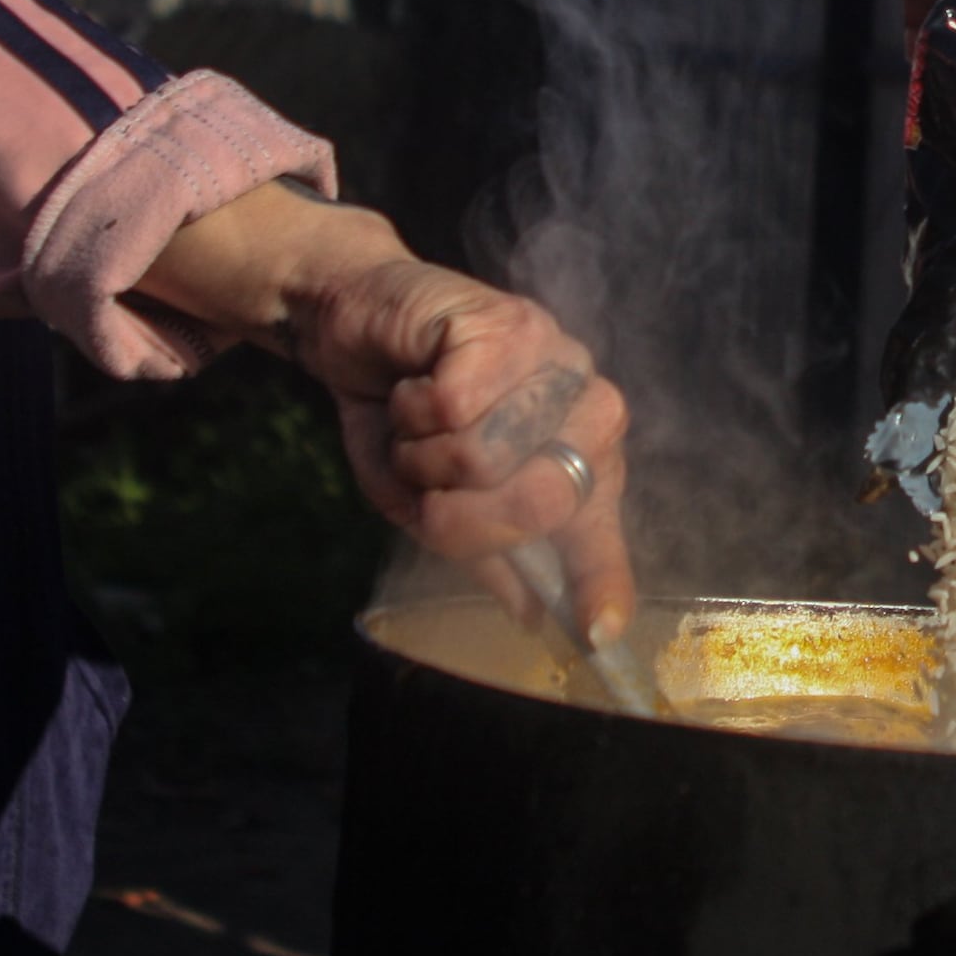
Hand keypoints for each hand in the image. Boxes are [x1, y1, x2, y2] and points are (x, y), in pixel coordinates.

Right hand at [284, 257, 641, 637]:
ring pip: (483, 456)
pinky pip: (451, 404)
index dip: (598, 580)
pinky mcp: (508, 323)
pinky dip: (409, 407)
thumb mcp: (432, 503)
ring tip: (418, 424)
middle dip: (458, 514)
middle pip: (537, 501)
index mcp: (581, 461)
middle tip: (426, 487)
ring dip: (421, 453)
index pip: (597, 532)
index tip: (596, 633)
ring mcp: (556, 361)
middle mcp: (586, 410)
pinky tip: (414, 382)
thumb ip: (487, 552)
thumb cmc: (404, 419)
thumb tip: (534, 614)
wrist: (358, 323)